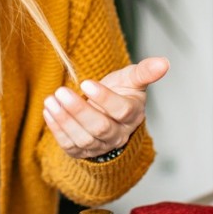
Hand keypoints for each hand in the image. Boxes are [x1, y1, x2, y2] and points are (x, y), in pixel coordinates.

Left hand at [42, 57, 168, 159]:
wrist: (106, 114)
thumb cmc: (120, 93)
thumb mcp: (131, 79)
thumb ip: (144, 72)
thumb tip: (164, 62)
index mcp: (132, 115)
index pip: (122, 111)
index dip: (104, 98)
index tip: (86, 82)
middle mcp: (118, 134)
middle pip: (100, 128)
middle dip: (79, 110)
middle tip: (61, 91)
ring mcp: (100, 146)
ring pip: (83, 138)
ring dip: (65, 119)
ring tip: (51, 99)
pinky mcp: (82, 151)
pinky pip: (69, 144)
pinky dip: (57, 128)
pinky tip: (49, 110)